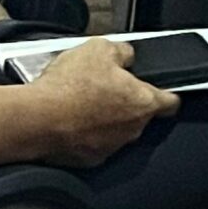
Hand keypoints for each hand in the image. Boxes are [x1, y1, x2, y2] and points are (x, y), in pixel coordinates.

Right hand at [26, 39, 177, 167]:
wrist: (36, 120)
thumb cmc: (70, 86)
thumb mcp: (101, 48)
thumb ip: (123, 52)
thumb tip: (127, 57)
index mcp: (143, 103)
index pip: (171, 102)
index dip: (168, 93)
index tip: (163, 90)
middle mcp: (132, 130)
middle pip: (140, 115)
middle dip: (127, 102)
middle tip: (106, 87)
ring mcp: (110, 147)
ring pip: (116, 130)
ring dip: (105, 118)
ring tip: (83, 102)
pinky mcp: (87, 160)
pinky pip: (93, 143)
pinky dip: (86, 133)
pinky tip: (71, 119)